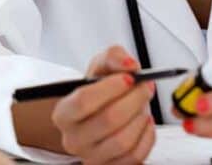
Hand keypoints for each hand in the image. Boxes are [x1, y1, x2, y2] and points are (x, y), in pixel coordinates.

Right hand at [50, 45, 156, 163]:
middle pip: (108, 121)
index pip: (83, 101)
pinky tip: (145, 122)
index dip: (110, 88)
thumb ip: (114, 57)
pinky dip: (147, 137)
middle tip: (145, 86)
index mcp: (64, 113)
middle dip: (134, 100)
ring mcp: (91, 157)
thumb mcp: (101, 66)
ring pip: (123, 141)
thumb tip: (129, 64)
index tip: (129, 77)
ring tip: (143, 104)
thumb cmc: (99, 91)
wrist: (101, 113)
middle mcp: (73, 139)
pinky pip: (135, 156)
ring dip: (140, 118)